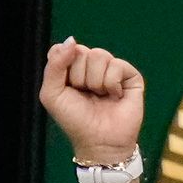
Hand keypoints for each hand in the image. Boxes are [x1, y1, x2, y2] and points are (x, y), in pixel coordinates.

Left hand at [40, 38, 145, 166]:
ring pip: (99, 55)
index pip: (65, 49)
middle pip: (81, 51)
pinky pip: (117, 65)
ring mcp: (112, 70)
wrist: (99, 142)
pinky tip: (114, 96)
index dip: (64, 66)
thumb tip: (72, 40)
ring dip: (96, 81)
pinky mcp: (130, 76)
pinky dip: (111, 84)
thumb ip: (54, 65)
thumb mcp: (52, 94)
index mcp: (72, 68)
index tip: (68, 86)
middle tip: (85, 94)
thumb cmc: (75, 121)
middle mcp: (92, 66)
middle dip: (79, 76)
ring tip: (100, 96)